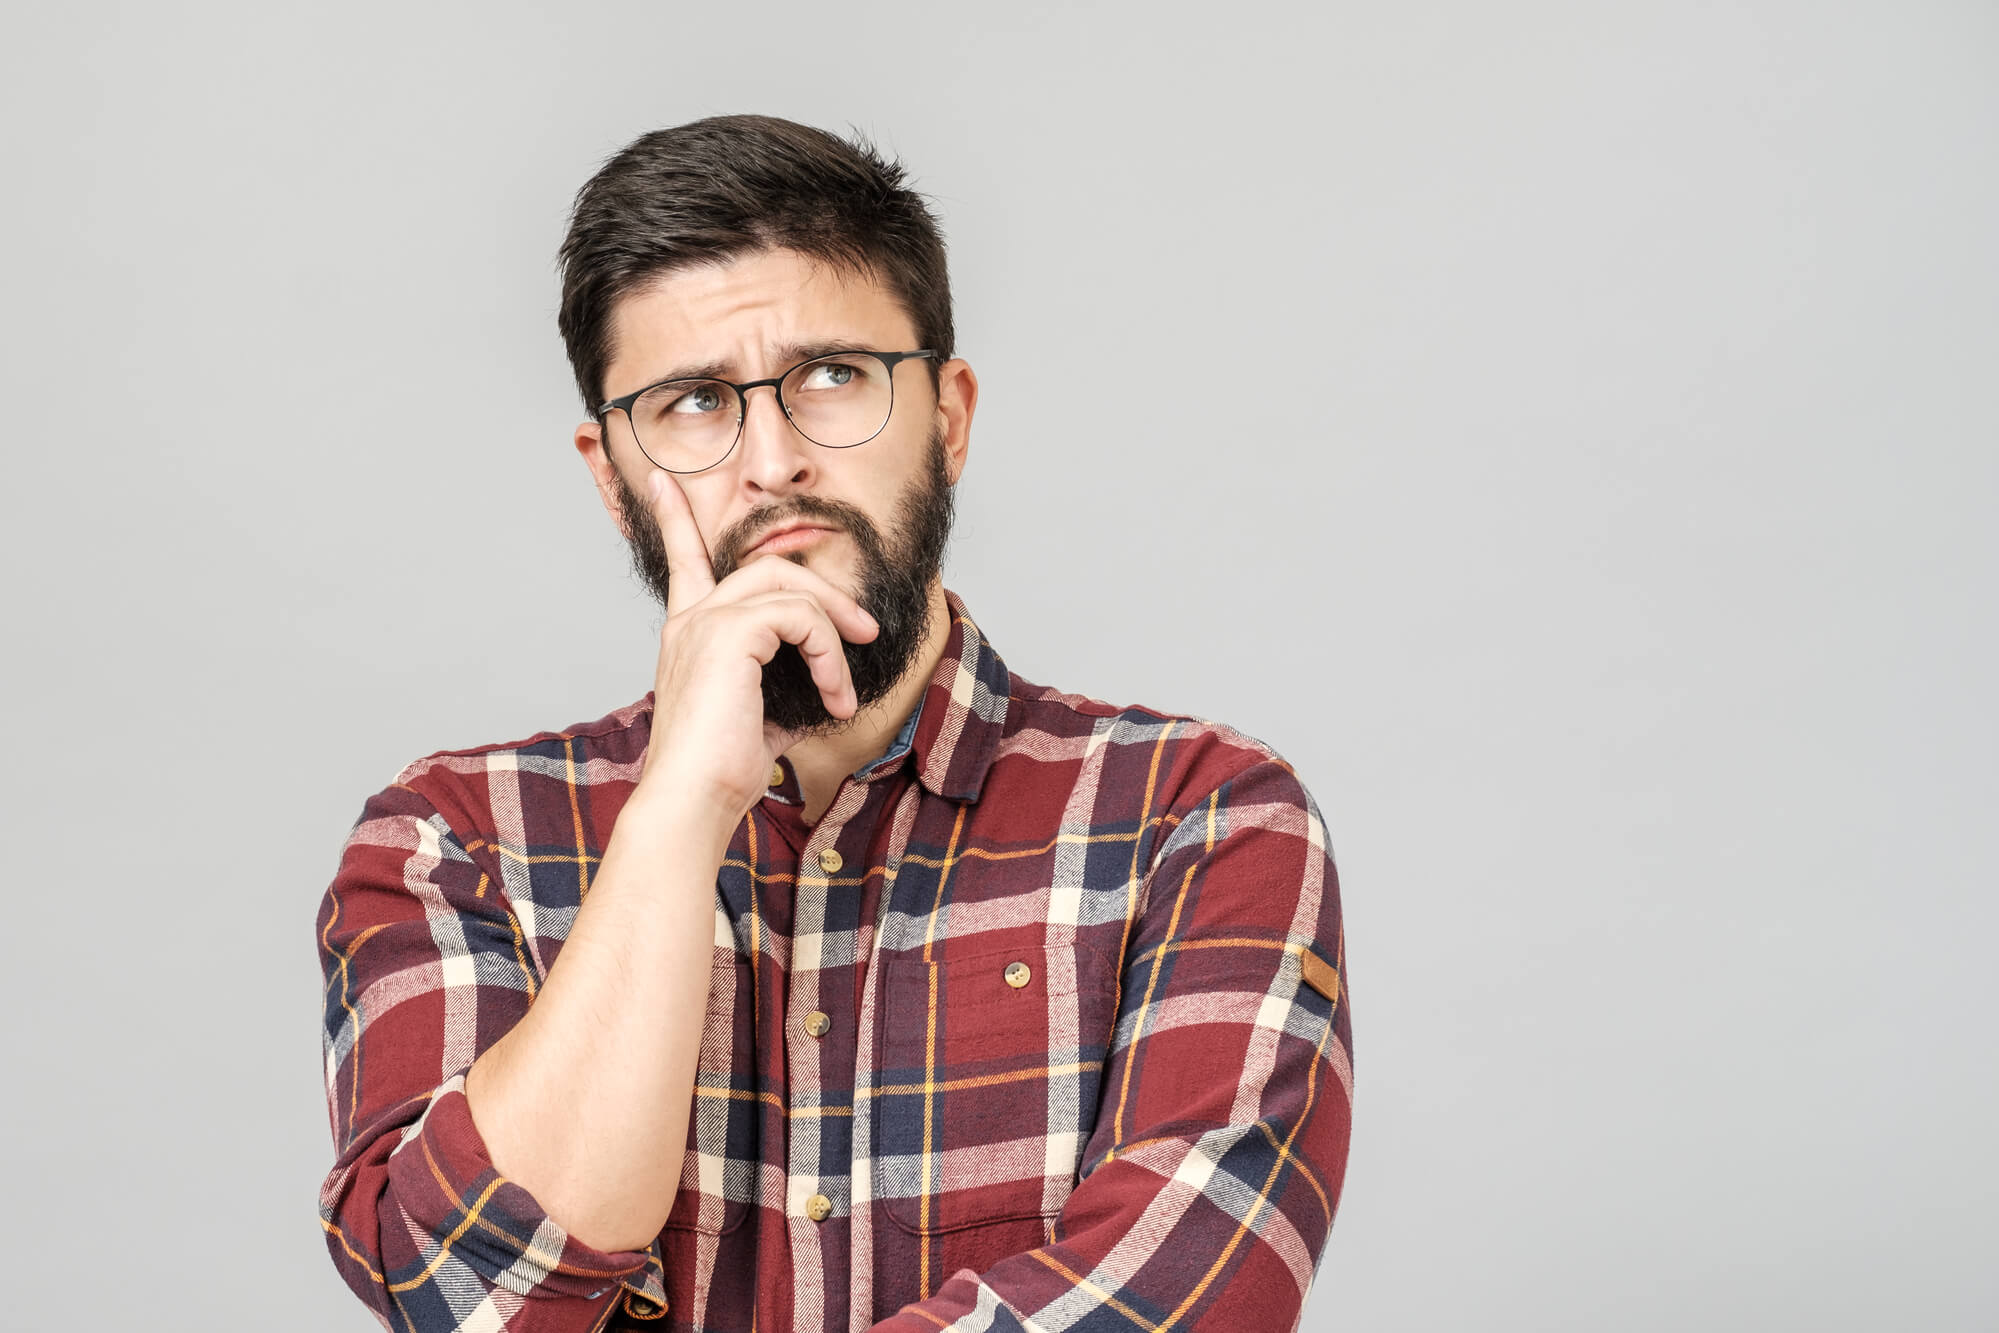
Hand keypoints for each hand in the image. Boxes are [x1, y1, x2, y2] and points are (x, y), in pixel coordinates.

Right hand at [633, 469, 879, 827]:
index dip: (674, 518)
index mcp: (690, 632)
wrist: (695, 800)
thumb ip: (783, 683)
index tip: (661, 480)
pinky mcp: (728, 633)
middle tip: (865, 631)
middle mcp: (691, 619)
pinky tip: (836, 694)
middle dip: (826, 592)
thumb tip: (823, 683)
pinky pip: (799, 615)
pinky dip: (828, 651)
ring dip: (835, 627)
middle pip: (767, 565)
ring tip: (849, 680)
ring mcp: (705, 622)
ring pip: (789, 584)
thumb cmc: (723, 770)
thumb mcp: (762, 715)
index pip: (683, 560)